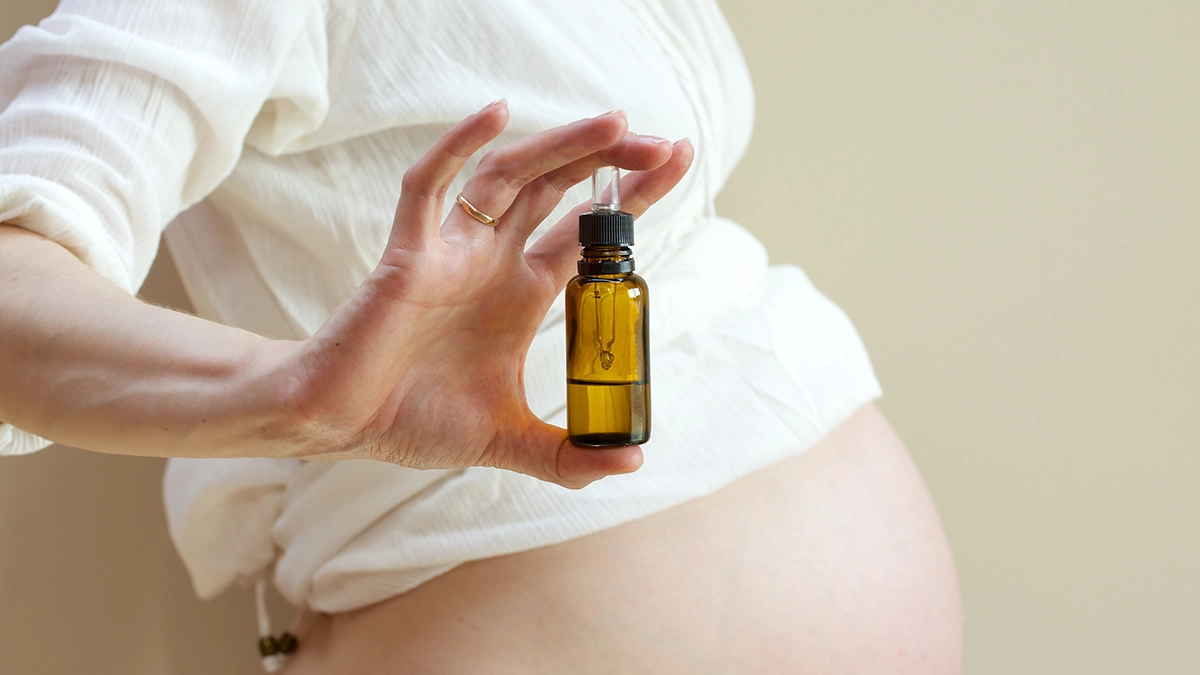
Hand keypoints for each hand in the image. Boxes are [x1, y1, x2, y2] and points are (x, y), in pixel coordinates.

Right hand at [275, 101, 692, 487]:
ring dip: (561, 146)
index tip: (677, 162)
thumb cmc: (414, 422)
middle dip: (612, 161)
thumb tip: (633, 464)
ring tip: (616, 123)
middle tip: (665, 143)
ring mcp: (452, 251)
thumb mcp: (510, 442)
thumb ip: (568, 458)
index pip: (586, 233)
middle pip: (559, 189)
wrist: (342, 428)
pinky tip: (494, 114)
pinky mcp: (408, 255)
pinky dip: (459, 147)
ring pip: (511, 176)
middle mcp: (492, 261)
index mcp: (520, 294)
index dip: (632, 198)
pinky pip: (430, 187)